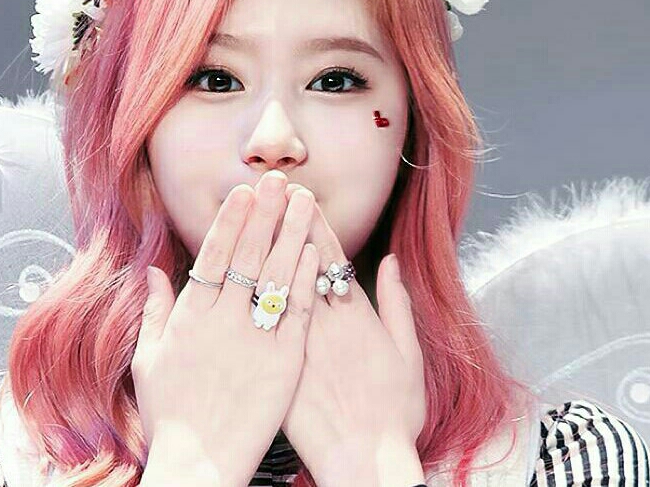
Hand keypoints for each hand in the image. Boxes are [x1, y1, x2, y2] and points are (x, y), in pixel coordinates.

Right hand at [133, 170, 320, 486]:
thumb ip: (154, 312)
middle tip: (279, 180)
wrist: (200, 464)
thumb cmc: (171, 415)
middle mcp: (223, 321)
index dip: (231, 221)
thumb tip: (154, 272)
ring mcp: (256, 340)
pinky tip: (316, 253)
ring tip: (305, 202)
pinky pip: (298, 313)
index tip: (243, 192)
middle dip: (265, 214)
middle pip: (249, 256)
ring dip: (292, 234)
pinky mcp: (284, 361)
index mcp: (190, 318)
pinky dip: (307, 281)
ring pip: (278, 275)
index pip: (214, 256)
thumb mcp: (149, 361)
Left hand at [279, 184, 426, 486]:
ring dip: (267, 248)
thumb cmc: (393, 414)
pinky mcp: (281, 368)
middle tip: (269, 190)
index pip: (330, 257)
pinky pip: (264, 326)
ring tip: (253, 215)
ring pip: (278, 287)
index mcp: (357, 316)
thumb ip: (397, 305)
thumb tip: (391, 262)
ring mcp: (300, 344)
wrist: (366, 462)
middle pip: (300, 264)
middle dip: (285, 223)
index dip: (315, 224)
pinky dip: (255, 297)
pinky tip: (241, 273)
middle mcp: (325, 323)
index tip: (300, 195)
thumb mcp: (408, 354)